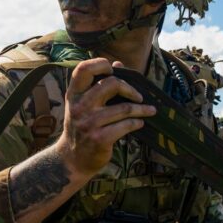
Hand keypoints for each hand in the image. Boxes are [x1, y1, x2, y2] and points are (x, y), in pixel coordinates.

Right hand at [55, 58, 155, 177]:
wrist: (72, 159)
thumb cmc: (82, 127)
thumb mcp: (83, 104)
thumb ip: (99, 84)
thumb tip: (119, 63)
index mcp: (74, 94)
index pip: (84, 69)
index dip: (101, 64)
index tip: (114, 70)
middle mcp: (79, 106)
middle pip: (111, 84)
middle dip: (130, 88)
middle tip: (139, 96)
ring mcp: (89, 123)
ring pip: (124, 108)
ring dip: (141, 109)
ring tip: (150, 110)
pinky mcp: (99, 138)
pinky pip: (126, 125)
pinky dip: (136, 123)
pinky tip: (140, 123)